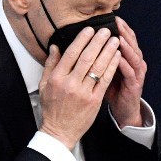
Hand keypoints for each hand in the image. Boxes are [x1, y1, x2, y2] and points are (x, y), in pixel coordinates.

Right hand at [38, 27, 121, 149]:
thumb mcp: (44, 85)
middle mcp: (70, 84)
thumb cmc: (52, 108)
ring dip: (108, 52)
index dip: (82, 40)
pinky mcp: (94, 101)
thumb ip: (51, 64)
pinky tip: (116, 57)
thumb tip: (56, 46)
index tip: (89, 29)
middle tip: (106, 31)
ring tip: (114, 41)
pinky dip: (111, 67)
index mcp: (57, 78)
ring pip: (98, 67)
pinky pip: (105, 80)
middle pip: (86, 58)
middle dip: (98, 42)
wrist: (59, 131)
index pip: (71, 54)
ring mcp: (83, 93)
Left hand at [106, 17, 145, 127]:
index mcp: (127, 58)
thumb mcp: (105, 70)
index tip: (111, 17)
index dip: (120, 27)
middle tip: (116, 22)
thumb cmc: (113, 90)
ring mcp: (136, 74)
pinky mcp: (134, 86)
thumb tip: (83, 42)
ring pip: (133, 56)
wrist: (123, 111)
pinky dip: (124, 65)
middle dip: (124, 32)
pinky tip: (118, 58)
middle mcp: (135, 63)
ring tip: (119, 37)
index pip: (125, 38)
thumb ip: (100, 56)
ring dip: (126, 46)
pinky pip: (130, 73)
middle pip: (132, 44)